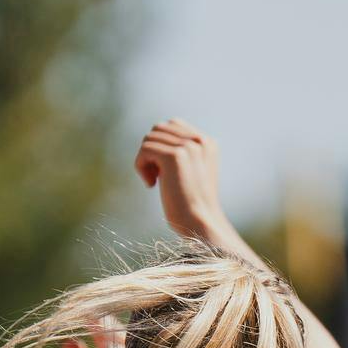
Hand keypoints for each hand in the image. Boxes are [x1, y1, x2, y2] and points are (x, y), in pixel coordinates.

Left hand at [135, 119, 237, 245]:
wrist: (199, 222)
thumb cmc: (191, 205)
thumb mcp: (188, 173)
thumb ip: (179, 154)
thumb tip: (151, 140)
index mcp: (207, 142)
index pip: (173, 125)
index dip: (160, 145)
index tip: (162, 170)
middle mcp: (200, 140)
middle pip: (159, 129)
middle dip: (150, 151)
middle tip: (156, 176)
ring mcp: (189, 146)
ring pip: (149, 138)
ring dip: (144, 160)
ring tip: (154, 181)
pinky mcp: (175, 156)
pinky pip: (145, 149)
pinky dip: (140, 166)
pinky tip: (151, 185)